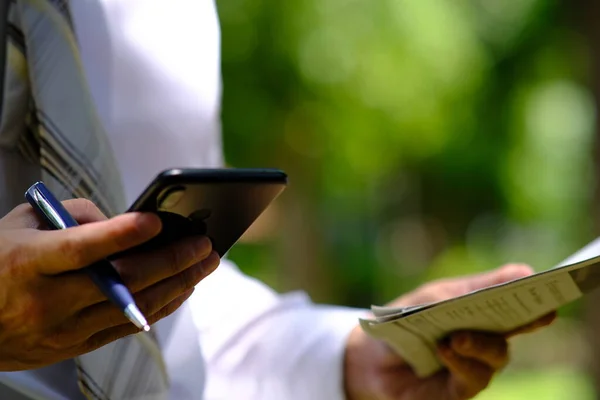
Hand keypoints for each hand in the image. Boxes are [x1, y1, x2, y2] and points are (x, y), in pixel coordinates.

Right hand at [0, 199, 219, 370]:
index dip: (121, 234)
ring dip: (177, 284)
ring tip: (205, 264)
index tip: (157, 221)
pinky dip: (160, 306)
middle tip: (205, 245)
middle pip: (122, 281)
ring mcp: (62, 329)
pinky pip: (128, 326)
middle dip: (171, 261)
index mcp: (28, 263)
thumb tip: (122, 222)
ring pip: (134, 307)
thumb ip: (74, 216)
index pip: (82, 248)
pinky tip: (182, 288)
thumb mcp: (23, 224)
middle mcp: (47, 300)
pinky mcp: (74, 346)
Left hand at [344, 264, 556, 399]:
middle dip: (519, 322)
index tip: (548, 297)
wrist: (371, 352)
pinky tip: (446, 349)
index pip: (516, 309)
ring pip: (495, 357)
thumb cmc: (407, 318)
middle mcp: (484, 343)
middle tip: (523, 312)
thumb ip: (478, 288)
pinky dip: (460, 361)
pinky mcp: (458, 391)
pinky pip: (471, 379)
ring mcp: (473, 368)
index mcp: (483, 316)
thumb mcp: (438, 296)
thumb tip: (523, 270)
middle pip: (511, 333)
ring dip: (480, 344)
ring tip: (458, 336)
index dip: (535, 304)